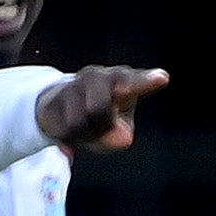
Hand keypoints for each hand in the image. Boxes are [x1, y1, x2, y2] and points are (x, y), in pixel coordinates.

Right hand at [34, 66, 168, 152]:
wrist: (60, 110)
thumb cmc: (101, 120)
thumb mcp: (117, 132)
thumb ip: (121, 135)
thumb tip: (124, 139)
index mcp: (123, 81)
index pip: (136, 80)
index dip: (147, 81)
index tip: (162, 78)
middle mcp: (98, 76)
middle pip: (100, 108)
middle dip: (100, 125)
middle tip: (101, 125)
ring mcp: (73, 84)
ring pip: (80, 121)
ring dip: (85, 132)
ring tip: (86, 125)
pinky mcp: (52, 98)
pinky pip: (64, 128)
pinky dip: (70, 137)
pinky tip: (70, 127)